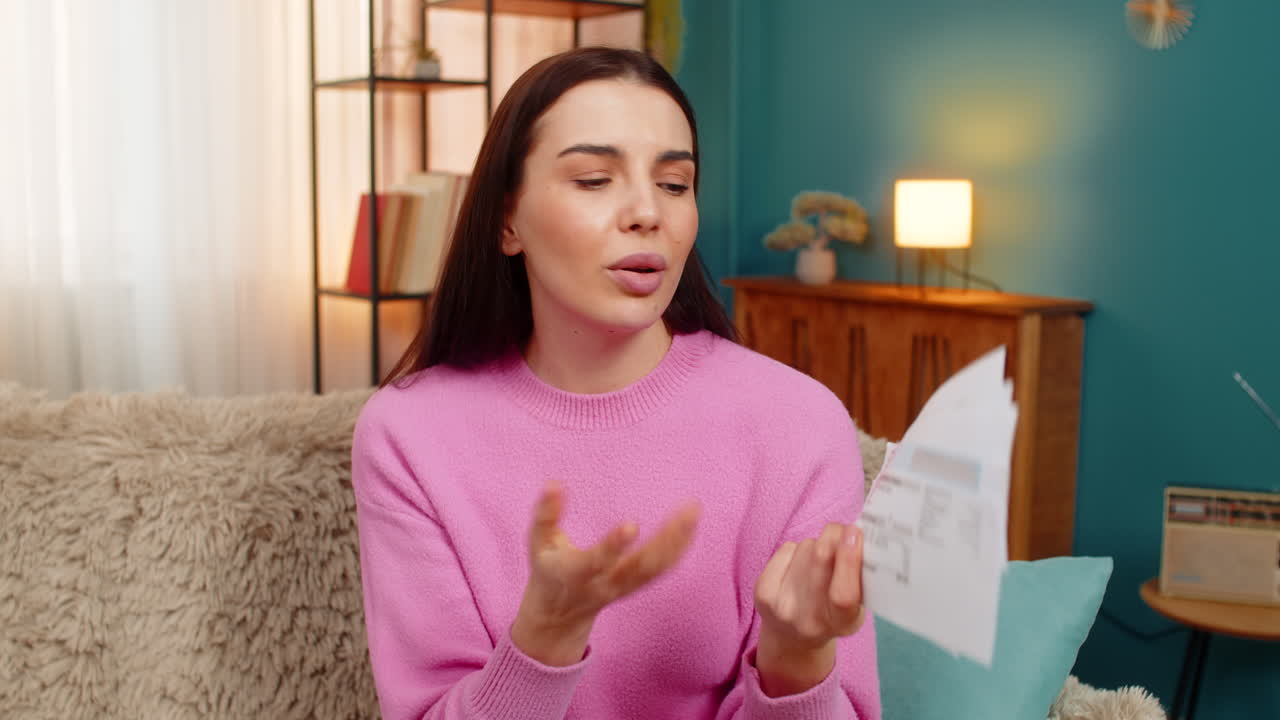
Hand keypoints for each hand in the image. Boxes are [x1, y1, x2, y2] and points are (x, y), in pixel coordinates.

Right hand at [511, 479, 700, 664]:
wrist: (559, 614)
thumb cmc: (548, 568)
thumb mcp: (538, 544)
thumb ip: (545, 514)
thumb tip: (555, 483)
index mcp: (575, 575)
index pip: (596, 562)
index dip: (613, 546)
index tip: (632, 526)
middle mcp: (604, 585)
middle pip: (639, 569)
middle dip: (664, 543)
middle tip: (686, 513)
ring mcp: (623, 588)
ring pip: (655, 569)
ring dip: (677, 542)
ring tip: (693, 511)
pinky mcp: (635, 587)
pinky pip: (661, 570)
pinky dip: (679, 549)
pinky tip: (691, 525)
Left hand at [753, 523, 864, 675]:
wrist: (792, 637)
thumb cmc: (832, 615)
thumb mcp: (855, 607)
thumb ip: (860, 579)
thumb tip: (859, 537)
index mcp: (839, 624)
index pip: (843, 594)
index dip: (849, 560)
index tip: (854, 533)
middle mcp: (807, 618)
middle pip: (820, 560)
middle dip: (835, 535)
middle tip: (846, 530)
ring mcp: (780, 605)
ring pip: (806, 548)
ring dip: (818, 545)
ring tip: (821, 563)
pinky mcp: (762, 591)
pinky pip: (787, 548)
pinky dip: (798, 549)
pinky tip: (799, 565)